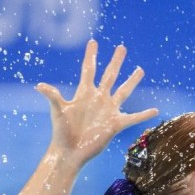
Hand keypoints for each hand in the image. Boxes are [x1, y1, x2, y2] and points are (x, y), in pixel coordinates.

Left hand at [36, 40, 158, 165]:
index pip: (88, 70)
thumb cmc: (61, 132)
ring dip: (132, 81)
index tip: (93, 42)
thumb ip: (53, 96)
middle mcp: (98, 99)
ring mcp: (108, 111)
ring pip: (123, 92)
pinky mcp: (115, 124)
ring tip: (140, 70)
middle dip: (116, 61)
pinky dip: (144, 115)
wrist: (70, 151)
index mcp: (84, 93)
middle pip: (109, 75)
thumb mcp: (58, 111)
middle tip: (122, 47)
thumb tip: (39, 86)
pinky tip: (155, 110)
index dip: (91, 56)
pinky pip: (133, 118)